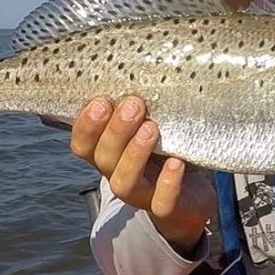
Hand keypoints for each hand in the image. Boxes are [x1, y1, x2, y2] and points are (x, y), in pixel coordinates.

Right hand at [70, 95, 214, 254]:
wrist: (193, 194)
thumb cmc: (166, 148)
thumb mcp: (149, 123)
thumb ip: (135, 106)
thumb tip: (133, 67)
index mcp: (107, 152)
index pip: (82, 143)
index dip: (85, 126)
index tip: (100, 101)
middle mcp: (117, 173)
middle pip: (103, 158)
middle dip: (115, 130)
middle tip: (133, 105)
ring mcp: (141, 193)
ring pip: (124, 182)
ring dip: (134, 154)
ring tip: (151, 128)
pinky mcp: (167, 207)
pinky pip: (162, 202)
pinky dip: (168, 183)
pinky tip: (176, 163)